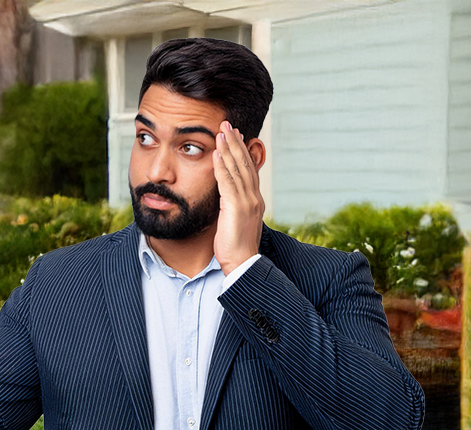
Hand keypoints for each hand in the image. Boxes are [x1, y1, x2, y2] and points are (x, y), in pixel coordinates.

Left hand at [213, 120, 264, 274]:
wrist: (242, 264)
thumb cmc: (236, 247)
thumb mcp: (234, 222)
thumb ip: (231, 206)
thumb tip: (223, 199)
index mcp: (254, 200)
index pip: (248, 169)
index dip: (241, 151)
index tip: (235, 135)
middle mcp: (254, 197)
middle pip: (244, 163)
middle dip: (235, 142)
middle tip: (228, 124)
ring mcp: (247, 201)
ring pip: (237, 168)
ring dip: (228, 148)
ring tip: (222, 131)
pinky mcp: (237, 207)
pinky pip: (228, 182)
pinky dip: (222, 166)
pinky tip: (216, 153)